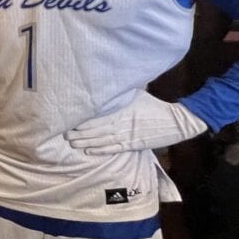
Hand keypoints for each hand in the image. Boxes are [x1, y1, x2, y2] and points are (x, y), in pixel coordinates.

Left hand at [66, 92, 209, 154]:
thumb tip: (105, 86)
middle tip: (64, 134)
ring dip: (85, 142)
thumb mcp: (136, 95)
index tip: (68, 119)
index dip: (81, 120)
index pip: (96, 116)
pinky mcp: (132, 145)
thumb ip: (120, 94)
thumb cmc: (154, 105)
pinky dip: (100, 150)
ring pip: (101, 140)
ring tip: (72, 143)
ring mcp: (126, 136)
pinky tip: (89, 151)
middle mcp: (120, 123)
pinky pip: (113, 149)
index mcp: (120, 110)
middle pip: (95, 129)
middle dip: (78, 132)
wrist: (175, 121)